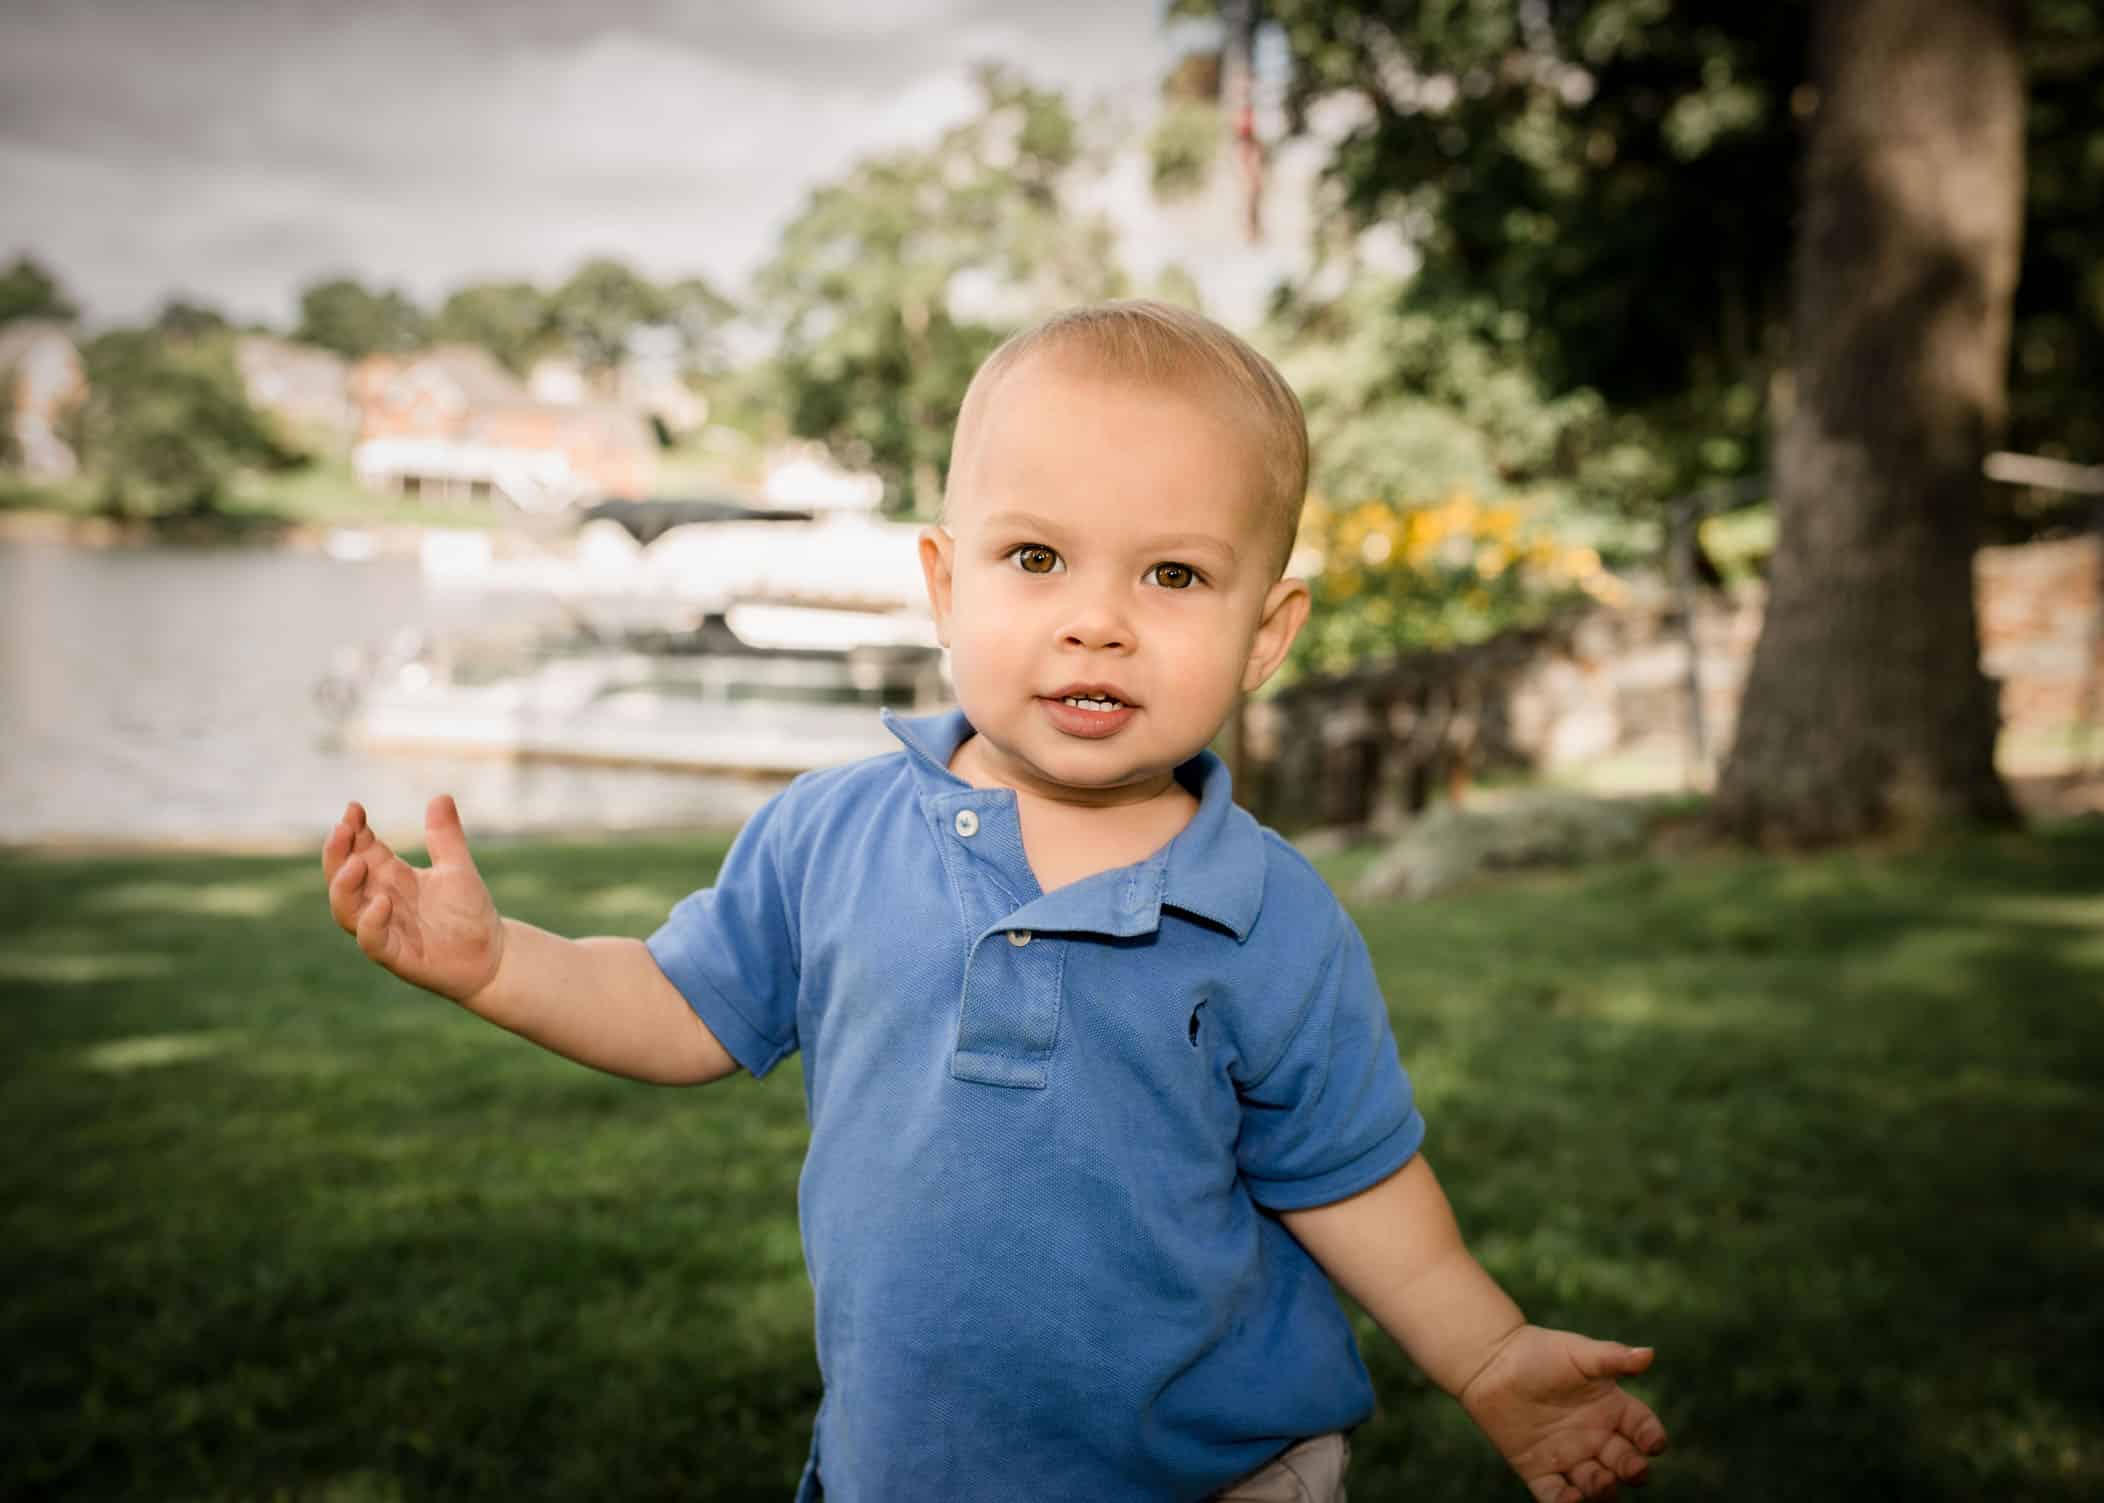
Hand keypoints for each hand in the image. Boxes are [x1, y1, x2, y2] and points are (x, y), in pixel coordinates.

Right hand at [323, 796, 504, 1004]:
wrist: (491, 955)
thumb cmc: (468, 913)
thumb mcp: (457, 868)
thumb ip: (446, 837)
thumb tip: (441, 795)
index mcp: (391, 877)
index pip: (361, 850)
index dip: (353, 830)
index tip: (354, 808)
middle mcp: (379, 901)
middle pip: (341, 877)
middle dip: (337, 853)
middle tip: (342, 828)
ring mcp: (384, 929)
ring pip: (346, 910)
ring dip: (344, 887)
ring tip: (357, 864)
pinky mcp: (396, 956)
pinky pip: (372, 941)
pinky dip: (371, 922)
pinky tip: (383, 902)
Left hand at [1458, 1326, 1667, 1502]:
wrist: (1490, 1362)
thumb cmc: (1539, 1352)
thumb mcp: (1578, 1354)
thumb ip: (1611, 1357)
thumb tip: (1649, 1354)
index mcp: (1612, 1409)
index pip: (1643, 1429)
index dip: (1652, 1438)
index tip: (1652, 1443)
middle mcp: (1596, 1437)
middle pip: (1626, 1464)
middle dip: (1633, 1470)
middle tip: (1632, 1468)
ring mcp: (1569, 1457)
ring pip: (1597, 1485)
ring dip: (1603, 1489)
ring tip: (1600, 1480)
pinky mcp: (1539, 1471)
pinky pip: (1556, 1496)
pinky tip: (1569, 1498)